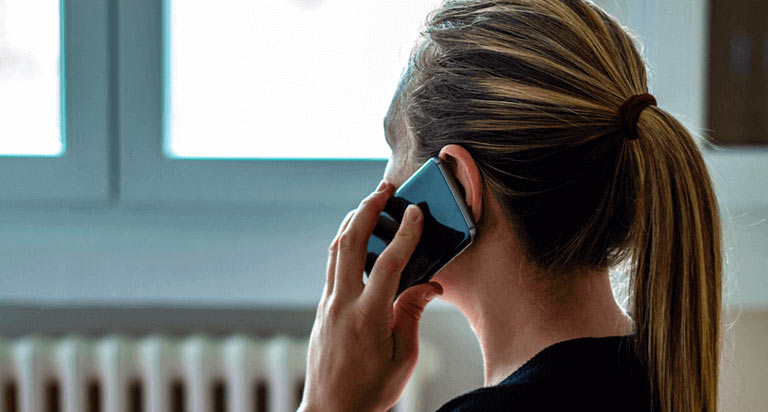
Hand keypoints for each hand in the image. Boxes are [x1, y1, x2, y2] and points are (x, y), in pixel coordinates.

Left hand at [298, 181, 443, 411]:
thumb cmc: (371, 391)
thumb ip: (412, 315)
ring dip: (352, 222)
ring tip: (369, 204)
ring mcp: (328, 306)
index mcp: (368, 317)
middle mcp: (342, 305)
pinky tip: (356, 239)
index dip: (406, 234)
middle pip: (349, 243)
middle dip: (367, 210)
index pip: (388, 264)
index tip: (416, 212)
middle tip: (382, 190)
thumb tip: (428, 286)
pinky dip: (344, 244)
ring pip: (335, 251)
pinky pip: (332, 267)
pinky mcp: (323, 310)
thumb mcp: (403, 357)